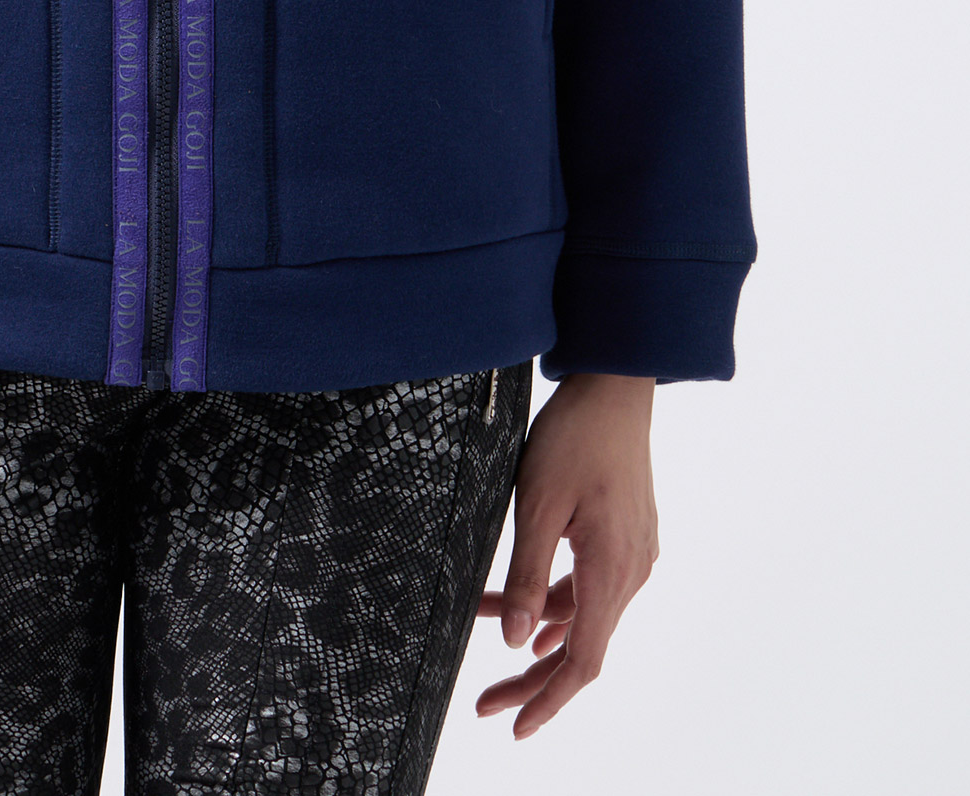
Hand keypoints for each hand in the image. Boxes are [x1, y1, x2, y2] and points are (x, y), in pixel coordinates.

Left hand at [475, 371, 656, 738]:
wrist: (615, 388)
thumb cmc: (574, 438)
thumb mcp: (537, 505)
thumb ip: (525, 576)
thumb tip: (513, 642)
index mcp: (611, 572)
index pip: (582, 662)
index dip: (547, 701)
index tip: (514, 727)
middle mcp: (631, 572)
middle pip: (582, 647)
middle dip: (533, 679)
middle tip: (487, 704)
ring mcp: (633, 555)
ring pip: (583, 615)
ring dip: (535, 628)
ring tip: (482, 627)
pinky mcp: (627, 537)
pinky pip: (590, 586)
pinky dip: (554, 601)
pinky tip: (527, 613)